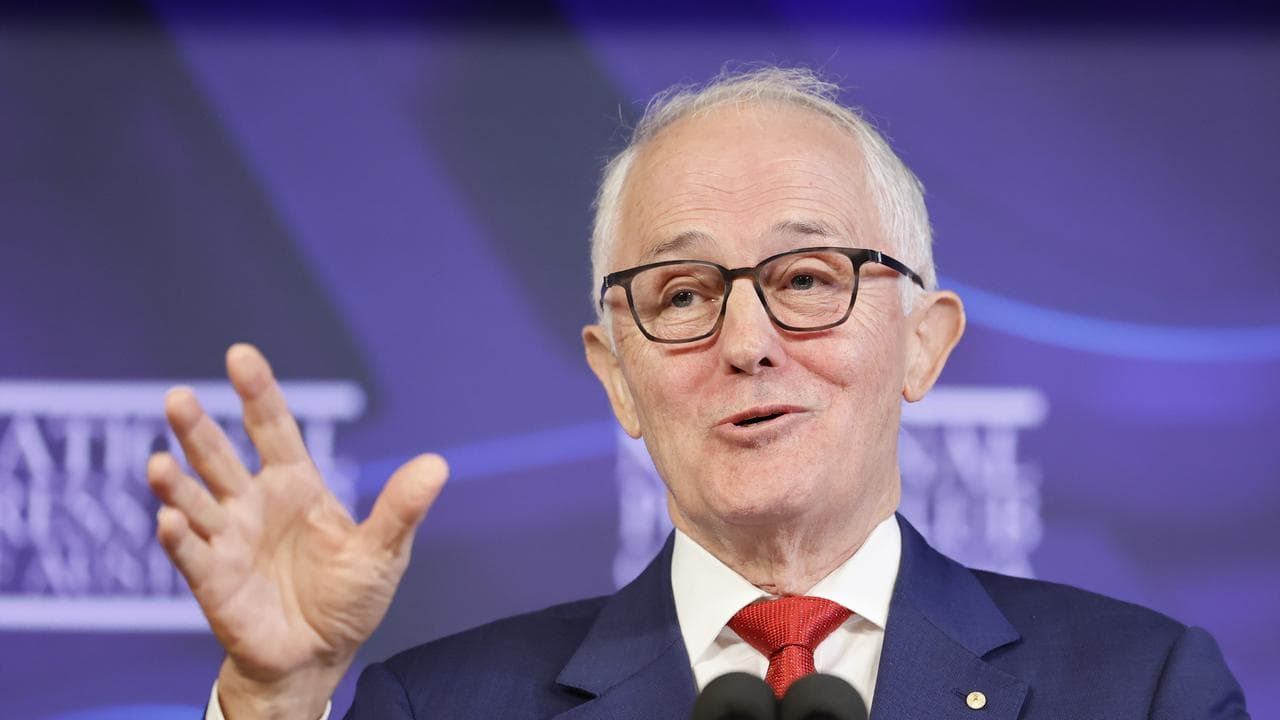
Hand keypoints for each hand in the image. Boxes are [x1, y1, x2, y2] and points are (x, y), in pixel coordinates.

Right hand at [147, 343, 446, 719]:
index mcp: (296, 487)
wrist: (318, 656)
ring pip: (195, 501)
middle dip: (198, 429)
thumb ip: (401, 509)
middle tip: (178, 398)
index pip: (274, 429)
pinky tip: (169, 519)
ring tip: (160, 463)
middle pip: (220, 457)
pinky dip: (178, 538)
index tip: (239, 354)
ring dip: (176, 483)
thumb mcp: (383, 552)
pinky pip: (190, 554)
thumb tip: (437, 466)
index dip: (258, 393)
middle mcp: (254, 504)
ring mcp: (228, 539)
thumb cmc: (348, 599)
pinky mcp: (212, 580)